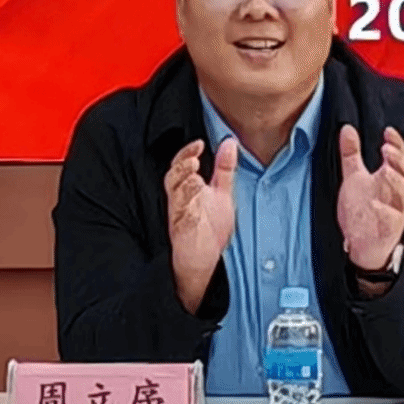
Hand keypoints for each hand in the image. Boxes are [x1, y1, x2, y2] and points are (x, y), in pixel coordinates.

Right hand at [165, 138, 237, 312]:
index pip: (183, 165)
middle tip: (194, 158)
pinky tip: (195, 196)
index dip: (187, 153)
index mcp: (189, 188)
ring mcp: (180, 214)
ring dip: (183, 182)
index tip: (199, 144)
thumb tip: (230, 142)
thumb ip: (224, 169)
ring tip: (194, 173)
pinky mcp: (181, 230)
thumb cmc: (209, 228)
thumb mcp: (222, 193)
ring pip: (174, 193)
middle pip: (173, 176)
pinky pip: (181, 215)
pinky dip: (186, 205)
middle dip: (182, 166)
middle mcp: (181, 199)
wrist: (203, 261)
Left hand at [336, 125, 403, 270]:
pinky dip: (385, 211)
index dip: (397, 144)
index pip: (399, 158)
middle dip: (398, 160)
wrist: (362, 244)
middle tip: (387, 149)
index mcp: (389, 180)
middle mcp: (395, 194)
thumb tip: (347, 128)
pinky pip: (392, 220)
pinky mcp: (390, 229)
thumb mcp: (354, 178)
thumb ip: (352, 154)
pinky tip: (376, 204)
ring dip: (396, 182)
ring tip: (385, 171)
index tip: (388, 132)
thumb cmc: (363, 209)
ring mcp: (395, 211)